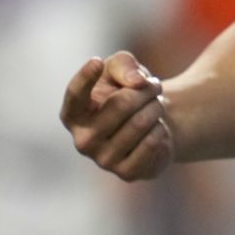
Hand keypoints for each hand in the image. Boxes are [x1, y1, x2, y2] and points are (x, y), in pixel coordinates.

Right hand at [61, 51, 173, 180]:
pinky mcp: (127, 173)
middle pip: (122, 104)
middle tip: (154, 86)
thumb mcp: (121, 68)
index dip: (85, 78)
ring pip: (141, 122)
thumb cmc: (127, 91)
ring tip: (156, 105)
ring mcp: (103, 160)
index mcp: (73, 115)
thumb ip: (123, 64)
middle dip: (146, 90)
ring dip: (156, 106)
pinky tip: (157, 129)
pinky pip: (152, 142)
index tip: (96, 62)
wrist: (153, 123)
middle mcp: (82, 140)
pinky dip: (161, 129)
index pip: (75, 96)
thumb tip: (136, 82)